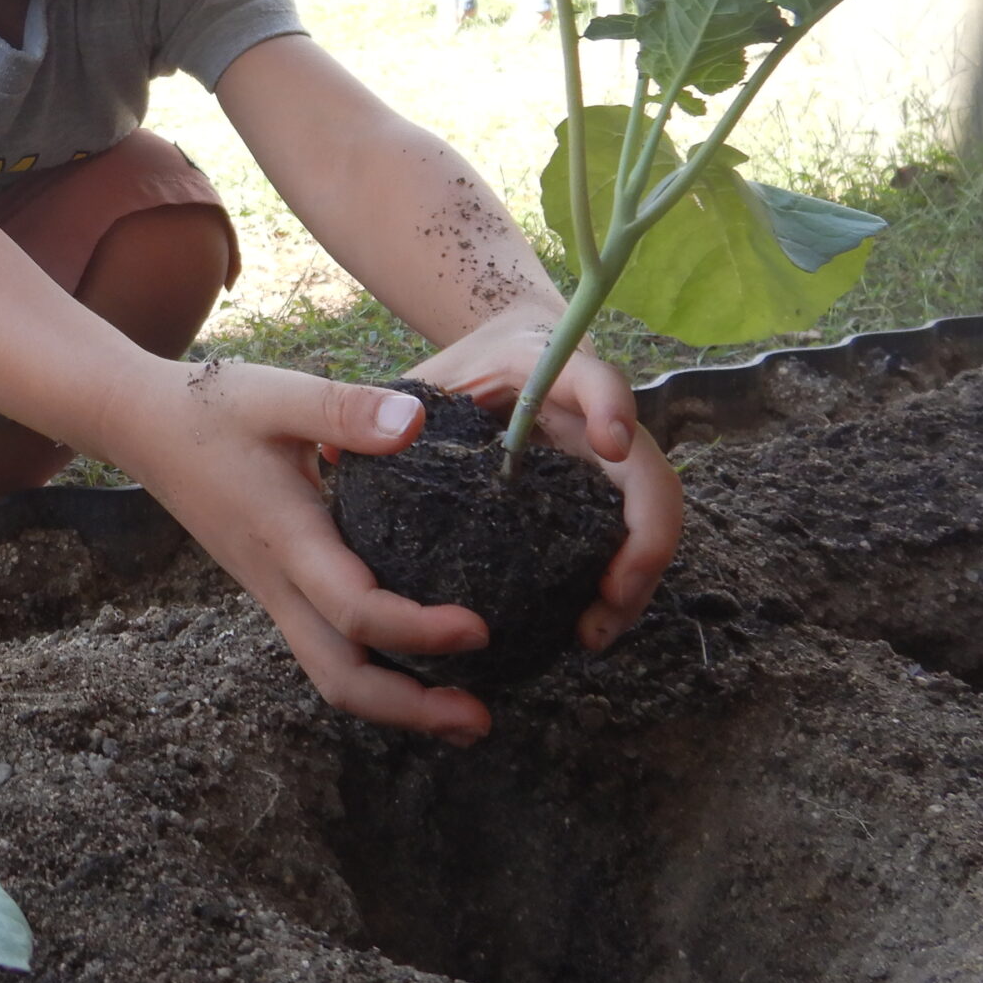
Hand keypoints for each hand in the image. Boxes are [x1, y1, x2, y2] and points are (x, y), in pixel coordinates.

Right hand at [104, 360, 496, 745]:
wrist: (141, 427)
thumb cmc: (210, 407)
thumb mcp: (278, 394)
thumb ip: (345, 409)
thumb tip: (416, 422)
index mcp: (285, 537)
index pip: (354, 609)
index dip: (419, 630)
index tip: (478, 628)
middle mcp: (277, 580)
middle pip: (340, 677)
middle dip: (411, 709)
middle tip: (481, 718)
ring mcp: (272, 591)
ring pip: (332, 673)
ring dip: (396, 704)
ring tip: (463, 713)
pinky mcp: (274, 587)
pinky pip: (325, 650)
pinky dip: (375, 673)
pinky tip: (417, 663)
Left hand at [407, 303, 682, 650]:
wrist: (512, 349)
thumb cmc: (466, 367)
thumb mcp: (427, 375)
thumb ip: (385, 406)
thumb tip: (331, 455)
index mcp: (554, 369)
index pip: (595, 378)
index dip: (610, 406)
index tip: (609, 444)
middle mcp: (599, 417)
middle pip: (650, 474)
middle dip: (643, 541)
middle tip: (607, 600)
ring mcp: (613, 458)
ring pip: (652, 519)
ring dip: (635, 580)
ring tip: (591, 633)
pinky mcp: (609, 493)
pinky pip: (631, 540)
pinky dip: (620, 585)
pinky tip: (584, 626)